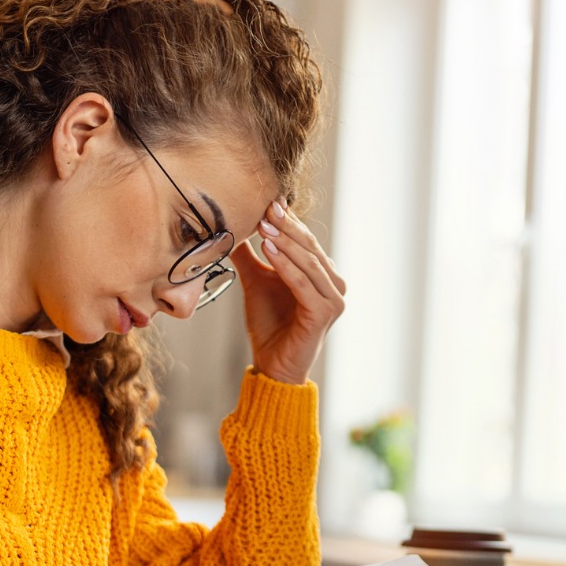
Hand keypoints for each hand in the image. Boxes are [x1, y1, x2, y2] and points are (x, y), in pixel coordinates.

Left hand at [233, 199, 346, 384]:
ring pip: (308, 262)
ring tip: (264, 226)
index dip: (287, 221)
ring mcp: (333, 299)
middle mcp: (334, 284)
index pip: (305, 240)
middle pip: (310, 247)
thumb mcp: (257, 281)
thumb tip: (232, 227)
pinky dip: (285, 266)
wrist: (273, 364)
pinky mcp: (325, 313)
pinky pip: (303, 283)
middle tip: (266, 208)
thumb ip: (249, 256)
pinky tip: (268, 250)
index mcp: (322, 274)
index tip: (266, 201)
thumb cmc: (270, 325)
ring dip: (286, 242)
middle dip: (287, 226)